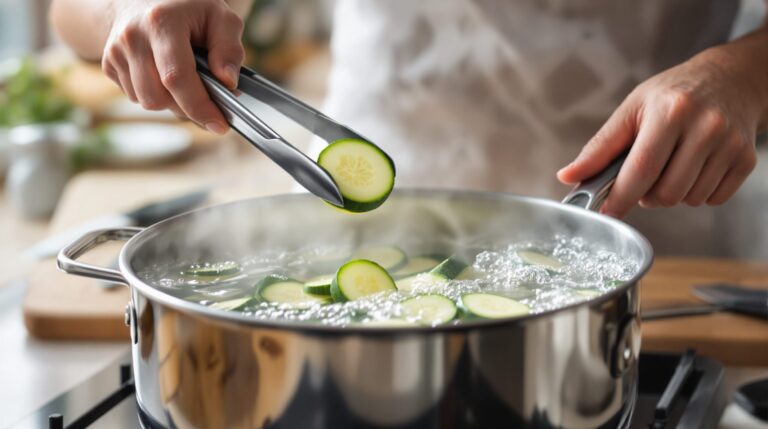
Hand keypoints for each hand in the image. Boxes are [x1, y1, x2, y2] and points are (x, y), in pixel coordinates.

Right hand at [102, 0, 244, 132]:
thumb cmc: (188, 10)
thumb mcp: (220, 17)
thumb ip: (229, 49)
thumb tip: (227, 81)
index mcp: (162, 22)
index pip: (177, 77)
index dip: (199, 107)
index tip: (219, 125)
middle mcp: (132, 37)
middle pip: (157, 97)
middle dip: (187, 107)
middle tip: (207, 97)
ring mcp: (115, 51)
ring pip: (146, 102)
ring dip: (171, 101)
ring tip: (184, 79)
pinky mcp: (108, 64)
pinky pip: (135, 97)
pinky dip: (156, 94)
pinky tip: (163, 74)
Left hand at [557, 34, 767, 217]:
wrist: (730, 78)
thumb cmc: (673, 94)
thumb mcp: (632, 109)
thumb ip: (600, 147)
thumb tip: (568, 176)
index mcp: (671, 111)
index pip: (641, 169)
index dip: (620, 198)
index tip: (606, 212)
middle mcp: (705, 126)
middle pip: (665, 192)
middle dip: (646, 195)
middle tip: (643, 177)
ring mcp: (730, 144)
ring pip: (688, 199)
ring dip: (671, 194)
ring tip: (670, 166)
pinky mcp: (746, 159)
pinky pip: (712, 199)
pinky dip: (696, 193)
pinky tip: (694, 168)